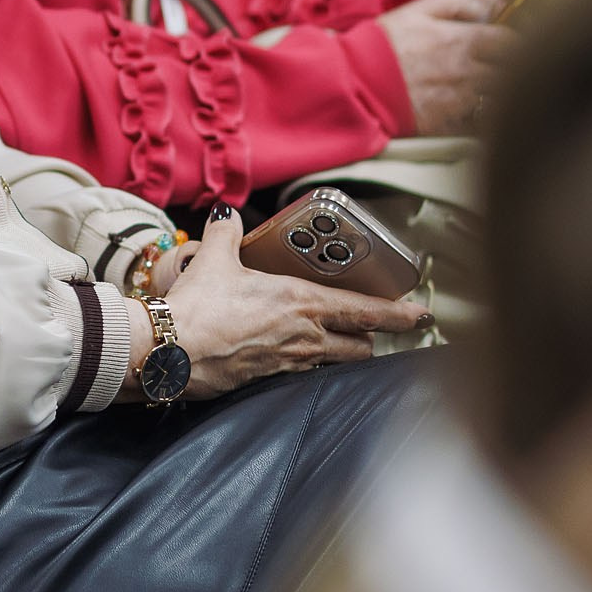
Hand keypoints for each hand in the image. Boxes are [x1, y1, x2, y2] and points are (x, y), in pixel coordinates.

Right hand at [142, 207, 429, 397]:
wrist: (169, 352)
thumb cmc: (198, 306)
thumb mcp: (215, 258)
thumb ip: (227, 233)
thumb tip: (227, 214)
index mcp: (302, 303)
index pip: (367, 311)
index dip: (400, 315)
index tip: (422, 315)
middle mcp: (305, 335)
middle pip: (361, 345)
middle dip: (372, 337)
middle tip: (376, 328)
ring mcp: (289, 361)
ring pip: (336, 360)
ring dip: (344, 351)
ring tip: (340, 340)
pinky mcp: (268, 377)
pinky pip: (303, 370)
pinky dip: (308, 361)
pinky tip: (293, 351)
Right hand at [376, 0, 526, 133]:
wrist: (353, 84)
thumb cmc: (383, 45)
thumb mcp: (416, 10)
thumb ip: (454, 1)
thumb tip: (483, 8)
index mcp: (463, 41)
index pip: (511, 41)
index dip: (515, 42)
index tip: (508, 44)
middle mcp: (468, 72)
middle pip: (512, 71)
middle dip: (512, 67)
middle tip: (503, 66)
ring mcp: (461, 101)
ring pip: (500, 97)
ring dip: (499, 92)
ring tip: (486, 88)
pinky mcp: (449, 125)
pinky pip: (480, 122)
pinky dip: (482, 117)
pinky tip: (471, 110)